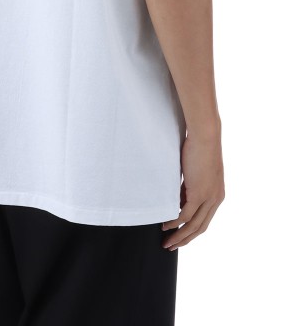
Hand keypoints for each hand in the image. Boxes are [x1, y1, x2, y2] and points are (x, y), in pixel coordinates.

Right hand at [161, 131, 224, 250]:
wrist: (206, 136)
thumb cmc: (200, 148)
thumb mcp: (196, 173)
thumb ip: (190, 187)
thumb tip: (178, 197)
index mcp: (217, 195)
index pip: (204, 220)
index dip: (191, 231)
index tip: (179, 236)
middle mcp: (215, 200)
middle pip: (200, 228)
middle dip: (185, 239)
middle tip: (171, 246)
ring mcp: (208, 198)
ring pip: (193, 225)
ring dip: (179, 235)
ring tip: (166, 241)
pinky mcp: (199, 193)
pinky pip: (185, 214)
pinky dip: (174, 222)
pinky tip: (165, 225)